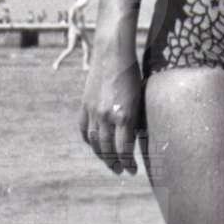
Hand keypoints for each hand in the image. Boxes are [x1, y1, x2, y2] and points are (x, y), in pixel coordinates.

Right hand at [80, 57, 144, 174]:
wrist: (112, 54)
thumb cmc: (132, 74)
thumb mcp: (139, 99)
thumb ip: (134, 120)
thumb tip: (132, 138)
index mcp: (124, 116)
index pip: (124, 149)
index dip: (127, 163)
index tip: (132, 170)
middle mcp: (106, 116)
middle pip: (107, 149)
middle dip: (114, 163)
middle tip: (120, 170)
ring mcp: (93, 111)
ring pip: (95, 142)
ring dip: (101, 155)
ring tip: (108, 162)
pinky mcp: (84, 105)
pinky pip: (84, 128)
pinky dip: (89, 140)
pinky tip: (94, 145)